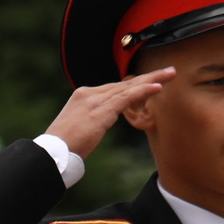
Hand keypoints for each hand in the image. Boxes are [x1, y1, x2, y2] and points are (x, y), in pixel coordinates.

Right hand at [44, 67, 172, 160]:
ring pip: (129, 87)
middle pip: (124, 83)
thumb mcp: (76, 129)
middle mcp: (89, 94)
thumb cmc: (62, 147)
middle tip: (168, 71)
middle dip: (148, 77)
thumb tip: (95, 127)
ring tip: (170, 74)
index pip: (113, 88)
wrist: (53, 152)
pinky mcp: (101, 110)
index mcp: (82, 96)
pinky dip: (144, 91)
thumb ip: (90, 122)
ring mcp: (95, 100)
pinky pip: (127, 97)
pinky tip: (158, 86)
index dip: (134, 86)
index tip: (150, 82)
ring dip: (152, 79)